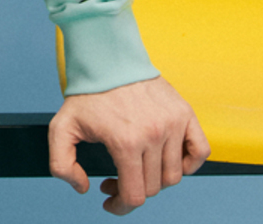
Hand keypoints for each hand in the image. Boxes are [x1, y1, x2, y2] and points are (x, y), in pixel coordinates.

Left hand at [48, 76, 209, 214]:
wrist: (106, 57)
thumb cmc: (86, 92)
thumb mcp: (61, 126)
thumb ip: (62, 164)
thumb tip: (85, 187)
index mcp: (125, 142)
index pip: (134, 195)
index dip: (120, 205)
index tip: (109, 198)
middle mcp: (153, 135)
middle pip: (154, 187)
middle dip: (133, 189)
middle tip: (116, 178)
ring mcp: (171, 123)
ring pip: (174, 175)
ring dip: (157, 179)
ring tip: (137, 167)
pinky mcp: (184, 112)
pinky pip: (200, 151)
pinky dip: (190, 163)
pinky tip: (168, 159)